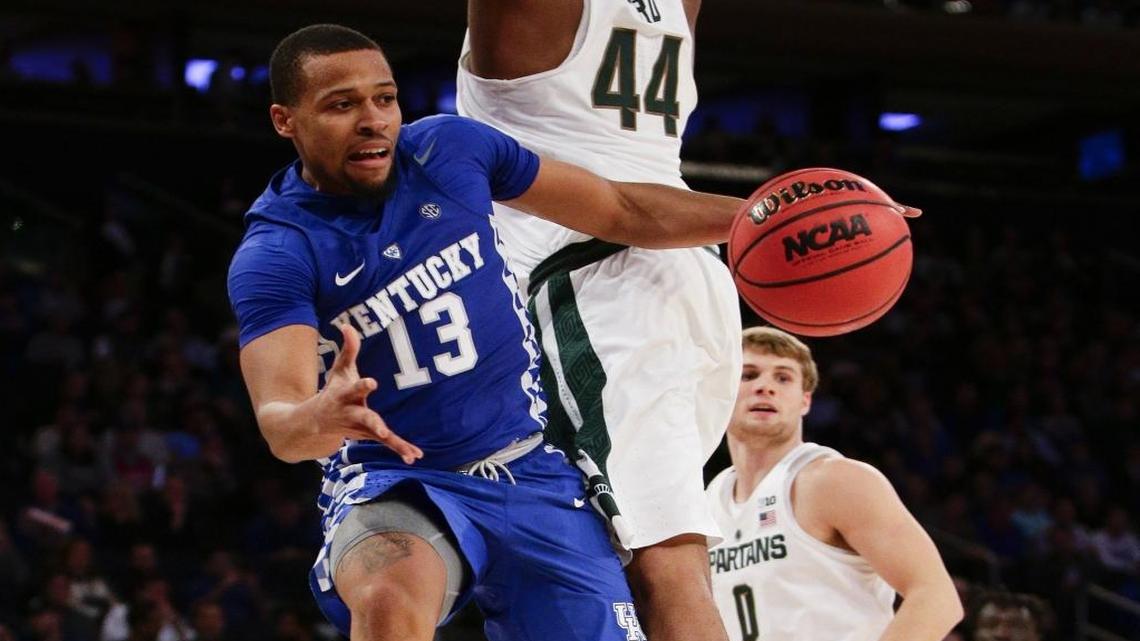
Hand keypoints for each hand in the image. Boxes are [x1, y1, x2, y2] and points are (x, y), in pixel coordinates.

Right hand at [315, 324, 422, 463]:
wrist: (316, 423)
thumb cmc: (333, 390)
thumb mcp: (339, 369)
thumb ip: (348, 349)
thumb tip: (347, 325)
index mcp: (345, 395)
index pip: (355, 388)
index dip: (362, 385)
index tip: (372, 382)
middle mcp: (352, 413)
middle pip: (365, 418)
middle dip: (374, 424)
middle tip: (382, 431)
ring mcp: (361, 428)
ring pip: (379, 437)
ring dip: (394, 444)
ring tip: (411, 454)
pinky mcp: (370, 436)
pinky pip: (387, 444)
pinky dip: (400, 449)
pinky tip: (415, 456)